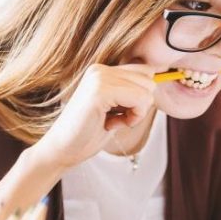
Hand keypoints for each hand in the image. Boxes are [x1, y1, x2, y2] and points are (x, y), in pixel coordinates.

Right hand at [32, 63, 155, 168]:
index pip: (145, 72)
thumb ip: (131, 92)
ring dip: (136, 113)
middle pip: (149, 79)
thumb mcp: (115, 109)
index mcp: (102, 71)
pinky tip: (110, 125)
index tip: (119, 114)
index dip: (141, 97)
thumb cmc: (88, 134)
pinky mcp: (100, 91)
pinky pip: (140, 100)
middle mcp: (100, 69)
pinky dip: (133, 118)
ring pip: (147, 90)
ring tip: (111, 121)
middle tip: (115, 119)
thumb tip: (158, 80)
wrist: (62, 150)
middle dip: (139, 105)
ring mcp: (99, 78)